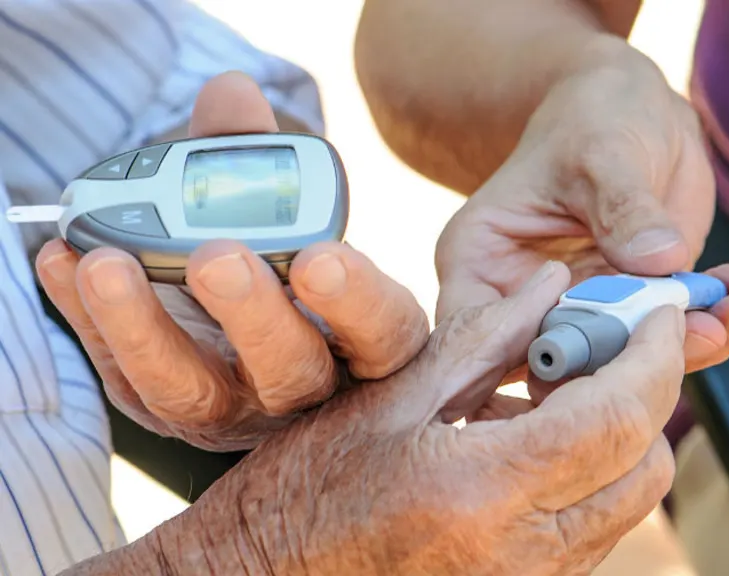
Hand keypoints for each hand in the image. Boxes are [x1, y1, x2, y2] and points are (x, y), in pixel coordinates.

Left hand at [36, 72, 428, 450]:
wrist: (238, 330)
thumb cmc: (281, 267)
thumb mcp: (283, 216)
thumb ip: (260, 156)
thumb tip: (231, 93)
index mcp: (363, 335)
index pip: (380, 329)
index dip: (357, 301)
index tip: (319, 257)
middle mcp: (306, 384)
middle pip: (292, 370)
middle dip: (253, 315)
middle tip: (215, 257)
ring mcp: (235, 408)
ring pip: (197, 393)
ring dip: (147, 328)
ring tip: (106, 263)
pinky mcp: (169, 410)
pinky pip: (129, 377)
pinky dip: (92, 321)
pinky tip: (64, 262)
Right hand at [94, 262, 686, 575]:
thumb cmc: (303, 490)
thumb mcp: (389, 396)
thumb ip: (484, 337)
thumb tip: (553, 284)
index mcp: (482, 488)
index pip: (615, 417)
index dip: (653, 355)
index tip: (659, 311)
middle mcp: (521, 552)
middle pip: (642, 463)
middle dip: (645, 392)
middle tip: (607, 341)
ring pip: (628, 500)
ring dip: (620, 432)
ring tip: (567, 385)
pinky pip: (593, 529)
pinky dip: (591, 472)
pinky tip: (540, 436)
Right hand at [435, 54, 728, 376]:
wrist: (632, 111)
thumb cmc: (590, 117)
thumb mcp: (601, 153)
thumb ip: (623, 207)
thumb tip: (660, 259)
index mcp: (480, 263)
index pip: (483, 334)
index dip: (532, 357)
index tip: (602, 358)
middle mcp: (522, 298)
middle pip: (562, 358)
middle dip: (634, 360)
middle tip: (705, 334)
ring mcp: (580, 309)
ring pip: (625, 356)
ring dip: (691, 343)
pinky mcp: (632, 307)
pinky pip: (669, 332)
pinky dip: (715, 320)